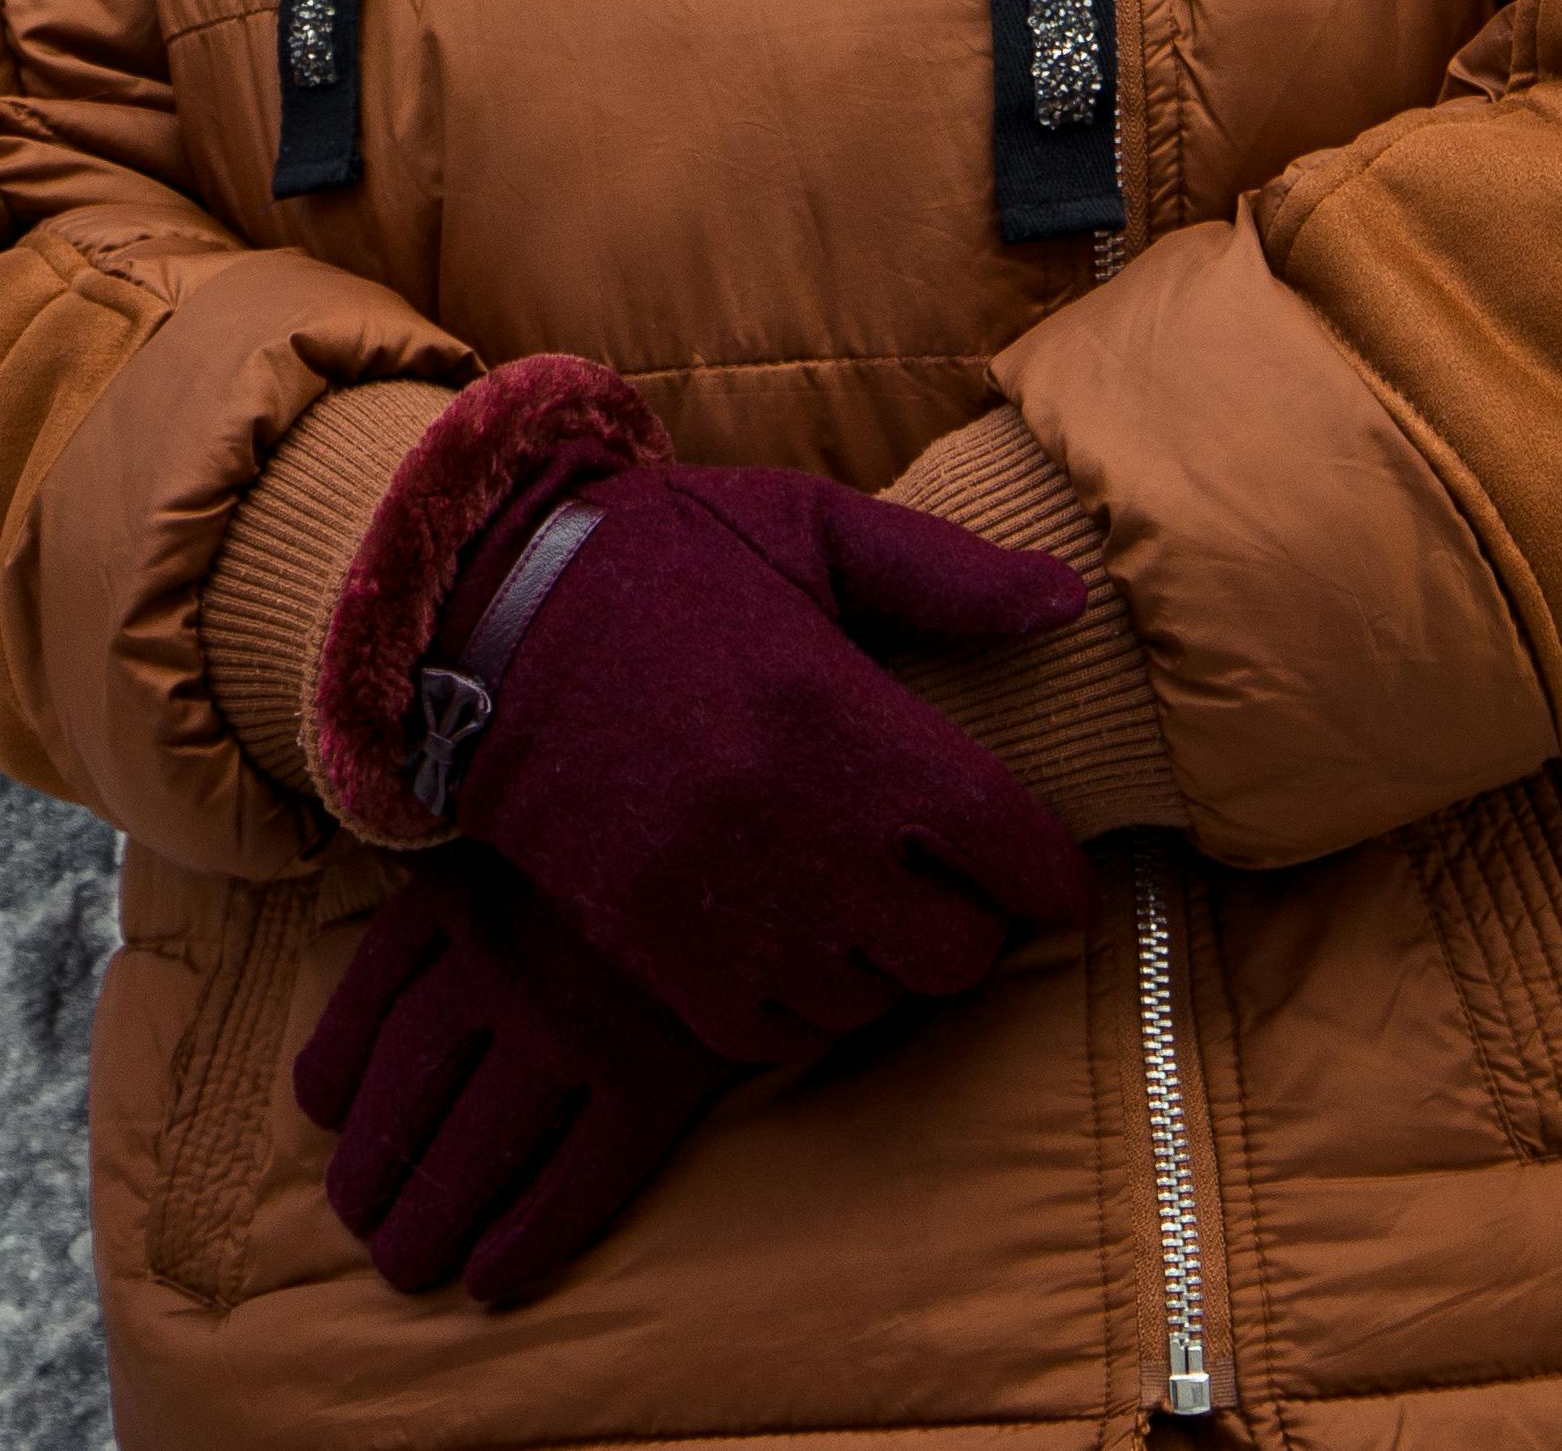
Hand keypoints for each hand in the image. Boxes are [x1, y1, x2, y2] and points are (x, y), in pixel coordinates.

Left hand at [296, 852, 735, 1302]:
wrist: (747, 842)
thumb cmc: (617, 844)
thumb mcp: (518, 831)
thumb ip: (449, 878)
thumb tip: (373, 963)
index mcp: (461, 896)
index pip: (369, 1007)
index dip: (335, 1077)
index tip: (325, 1117)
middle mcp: (504, 964)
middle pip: (410, 1091)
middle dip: (371, 1173)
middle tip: (362, 1220)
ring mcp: (578, 1028)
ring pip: (479, 1151)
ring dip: (431, 1225)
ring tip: (409, 1268)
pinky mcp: (651, 1080)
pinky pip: (576, 1183)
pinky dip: (528, 1241)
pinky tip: (491, 1281)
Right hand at [444, 463, 1091, 1062]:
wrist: (494, 619)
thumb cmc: (669, 562)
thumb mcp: (806, 528)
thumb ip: (942, 574)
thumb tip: (1067, 602)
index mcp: (840, 715)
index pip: (997, 837)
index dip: (1049, 873)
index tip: (1060, 882)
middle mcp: (794, 826)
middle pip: (950, 950)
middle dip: (972, 924)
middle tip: (952, 885)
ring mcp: (723, 904)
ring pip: (868, 1002)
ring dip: (886, 965)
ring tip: (866, 905)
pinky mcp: (656, 954)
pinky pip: (775, 1034)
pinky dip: (803, 1004)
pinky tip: (796, 940)